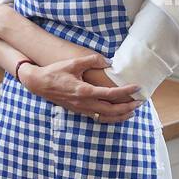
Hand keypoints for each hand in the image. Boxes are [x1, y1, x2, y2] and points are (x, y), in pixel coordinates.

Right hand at [19, 54, 143, 122]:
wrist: (38, 84)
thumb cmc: (55, 72)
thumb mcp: (73, 63)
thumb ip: (92, 60)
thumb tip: (108, 61)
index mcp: (84, 91)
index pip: (111, 94)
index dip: (126, 91)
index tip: (137, 87)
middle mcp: (84, 103)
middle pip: (111, 110)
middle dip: (128, 107)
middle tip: (139, 102)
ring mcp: (81, 108)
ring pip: (105, 117)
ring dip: (120, 116)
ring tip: (132, 112)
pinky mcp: (78, 110)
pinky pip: (97, 117)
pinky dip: (109, 118)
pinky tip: (116, 115)